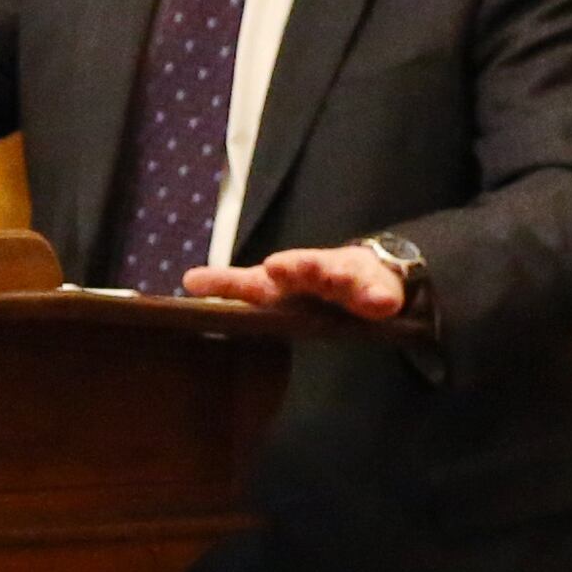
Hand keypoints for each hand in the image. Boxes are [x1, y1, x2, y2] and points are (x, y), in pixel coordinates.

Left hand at [183, 244, 404, 320]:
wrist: (368, 270)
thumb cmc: (311, 281)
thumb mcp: (271, 286)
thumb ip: (234, 285)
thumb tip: (187, 280)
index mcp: (286, 275)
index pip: (253, 280)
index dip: (231, 282)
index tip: (209, 281)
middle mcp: (315, 271)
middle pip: (303, 266)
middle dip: (293, 266)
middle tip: (276, 267)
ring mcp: (349, 279)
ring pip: (343, 275)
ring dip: (336, 275)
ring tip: (335, 278)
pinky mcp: (379, 290)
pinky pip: (381, 295)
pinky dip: (381, 297)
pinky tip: (384, 305)